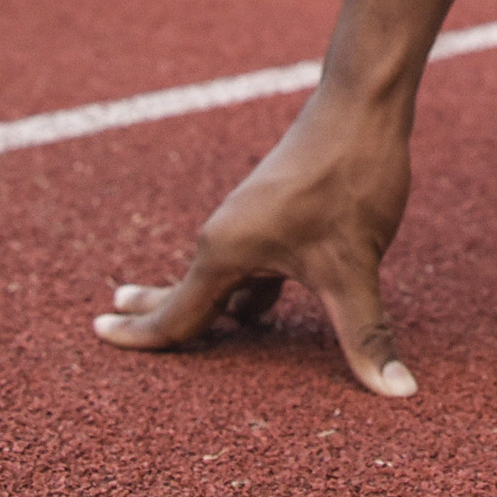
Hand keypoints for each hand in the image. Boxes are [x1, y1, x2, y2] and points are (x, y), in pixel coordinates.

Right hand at [93, 92, 419, 398]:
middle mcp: (229, 237)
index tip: (98, 336)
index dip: (140, 335)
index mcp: (226, 252)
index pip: (175, 313)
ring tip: (188, 334)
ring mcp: (253, 223)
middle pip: (186, 293)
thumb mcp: (354, 266)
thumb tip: (398, 392)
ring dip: (207, 308)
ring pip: (223, 280)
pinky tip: (254, 309)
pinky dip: (245, 294)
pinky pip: (251, 267)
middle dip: (151, 312)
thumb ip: (366, 334)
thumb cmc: (348, 178)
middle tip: (109, 324)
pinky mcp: (280, 215)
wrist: (363, 105)